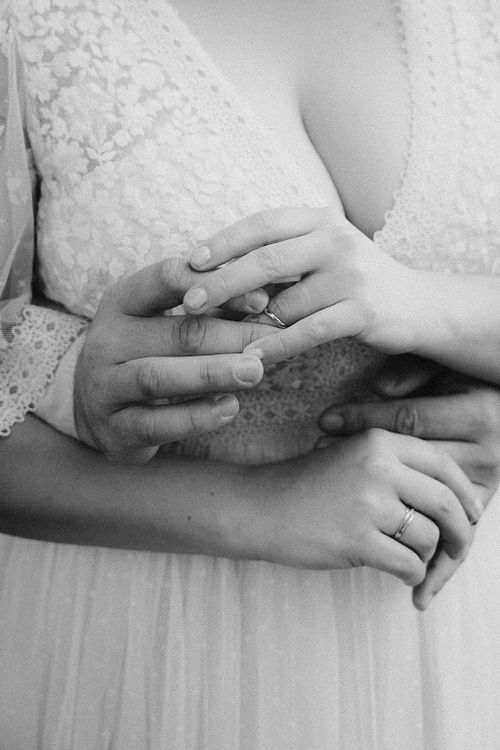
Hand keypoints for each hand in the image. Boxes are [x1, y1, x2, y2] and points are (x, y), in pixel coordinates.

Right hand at [74, 257, 273, 463]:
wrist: (94, 408)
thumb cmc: (145, 353)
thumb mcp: (162, 321)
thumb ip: (207, 308)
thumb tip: (269, 299)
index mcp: (121, 301)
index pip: (167, 279)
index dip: (217, 286)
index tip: (263, 300)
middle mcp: (107, 339)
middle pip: (174, 332)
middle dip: (230, 336)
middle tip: (274, 340)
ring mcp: (104, 385)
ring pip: (159, 376)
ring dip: (212, 373)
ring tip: (255, 371)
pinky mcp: (113, 428)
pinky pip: (156, 424)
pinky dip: (196, 417)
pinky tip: (230, 408)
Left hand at [182, 207, 430, 362]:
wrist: (416, 304)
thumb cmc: (351, 281)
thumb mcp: (318, 256)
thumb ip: (278, 258)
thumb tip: (214, 273)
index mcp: (320, 220)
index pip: (263, 223)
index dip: (223, 242)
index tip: (190, 262)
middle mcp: (336, 240)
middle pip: (267, 259)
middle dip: (223, 282)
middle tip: (190, 302)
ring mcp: (352, 275)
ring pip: (286, 302)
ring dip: (249, 323)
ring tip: (218, 338)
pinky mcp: (363, 310)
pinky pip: (309, 330)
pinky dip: (278, 345)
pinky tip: (253, 356)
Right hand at [318, 355, 499, 607]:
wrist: (260, 507)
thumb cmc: (308, 486)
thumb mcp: (352, 457)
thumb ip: (396, 468)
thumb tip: (452, 499)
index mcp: (379, 443)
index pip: (443, 465)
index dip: (465, 493)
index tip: (473, 513)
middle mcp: (378, 467)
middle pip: (445, 502)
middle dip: (461, 532)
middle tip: (459, 548)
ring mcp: (368, 504)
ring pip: (429, 537)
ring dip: (428, 556)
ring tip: (412, 560)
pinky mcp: (357, 540)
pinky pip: (408, 564)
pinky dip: (412, 575)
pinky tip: (402, 575)